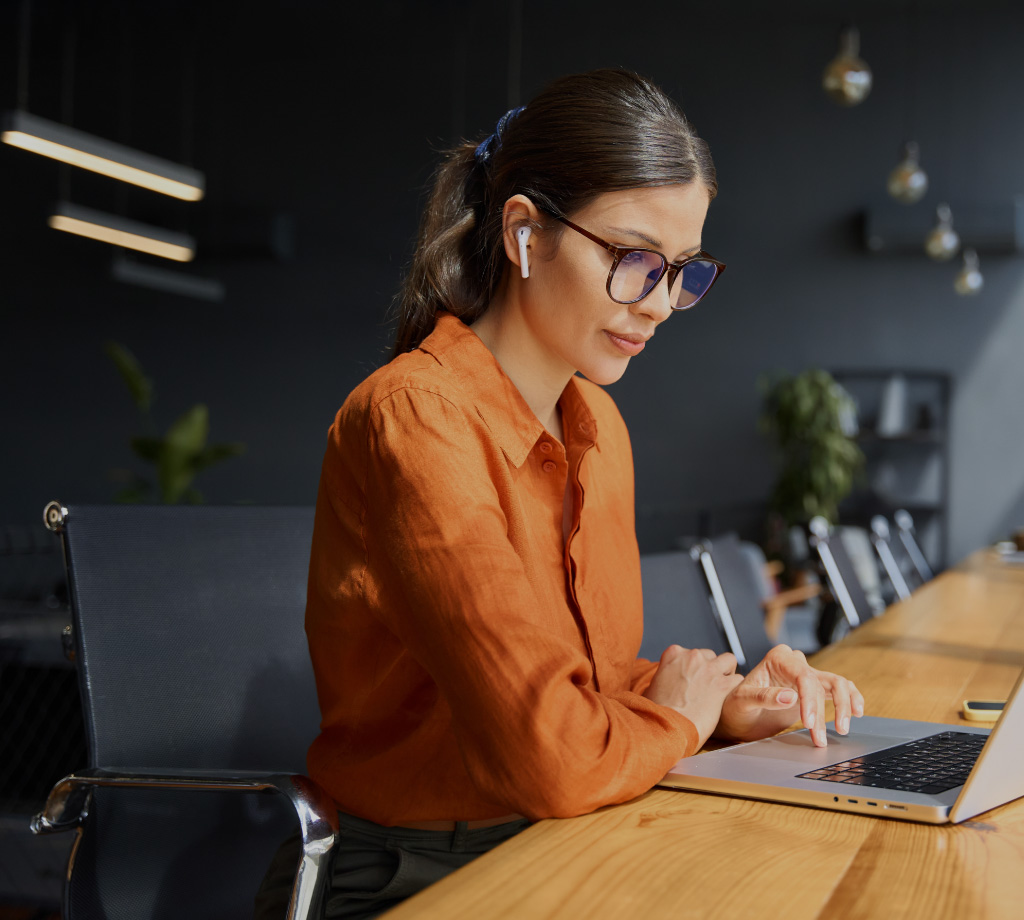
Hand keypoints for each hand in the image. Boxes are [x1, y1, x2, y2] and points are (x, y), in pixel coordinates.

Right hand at [643, 645, 744, 747]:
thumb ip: (665, 677)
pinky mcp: (722, 685)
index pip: (690, 652)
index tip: (692, 679)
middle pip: (710, 655)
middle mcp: (692, 657)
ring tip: (720, 688)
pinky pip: (737, 679)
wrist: (667, 726)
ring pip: (729, 661)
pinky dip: (734, 688)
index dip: (693, 667)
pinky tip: (726, 698)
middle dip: (710, 669)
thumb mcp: (652, 686)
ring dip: (726, 672)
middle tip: (705, 686)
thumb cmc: (658, 711)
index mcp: (674, 654)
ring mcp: (709, 669)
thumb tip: (668, 682)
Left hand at [715, 645, 864, 746]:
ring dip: (845, 706)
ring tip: (843, 729)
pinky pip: (838, 690)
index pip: (803, 676)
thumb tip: (791, 696)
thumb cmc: (735, 706)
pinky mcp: (814, 690)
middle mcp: (794, 662)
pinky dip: (850, 700)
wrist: (737, 716)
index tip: (809, 723)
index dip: (811, 700)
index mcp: (778, 658)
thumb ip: (765, 697)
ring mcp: (805, 675)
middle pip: (824, 680)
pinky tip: (857, 712)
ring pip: (837, 684)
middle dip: (832, 708)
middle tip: (827, 734)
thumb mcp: (743, 701)